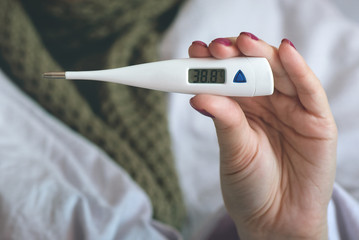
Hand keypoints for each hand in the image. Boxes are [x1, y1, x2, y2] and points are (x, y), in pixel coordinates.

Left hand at [189, 33, 336, 238]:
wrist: (276, 221)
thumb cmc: (250, 186)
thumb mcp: (233, 152)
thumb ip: (224, 121)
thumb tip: (198, 95)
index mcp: (243, 109)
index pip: (229, 77)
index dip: (214, 63)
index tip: (195, 51)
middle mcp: (267, 104)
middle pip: (254, 69)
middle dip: (236, 54)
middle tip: (217, 47)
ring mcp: (292, 109)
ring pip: (280, 73)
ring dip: (263, 55)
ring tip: (244, 43)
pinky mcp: (317, 120)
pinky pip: (309, 90)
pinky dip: (299, 70)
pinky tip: (285, 53)